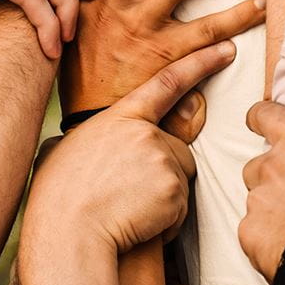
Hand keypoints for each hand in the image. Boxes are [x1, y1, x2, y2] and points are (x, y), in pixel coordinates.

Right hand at [19, 40, 236, 284]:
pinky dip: (164, 220)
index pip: (167, 82)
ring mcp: (162, 160)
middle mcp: (145, 132)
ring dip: (163, 197)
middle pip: (176, 146)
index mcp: (118, 117)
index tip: (226, 51)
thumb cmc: (58, 196)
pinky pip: (180, 208)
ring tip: (126, 209)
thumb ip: (90, 138)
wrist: (68, 233)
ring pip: (179, 178)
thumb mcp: (65, 150)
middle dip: (163, 169)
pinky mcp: (175, 191)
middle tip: (127, 193)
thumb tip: (84, 140)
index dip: (200, 63)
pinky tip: (135, 224)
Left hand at [239, 101, 284, 282]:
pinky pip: (254, 230)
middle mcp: (270, 168)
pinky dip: (267, 235)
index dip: (261, 116)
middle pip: (260, 165)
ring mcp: (257, 200)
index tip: (258, 120)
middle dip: (275, 177)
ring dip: (273, 207)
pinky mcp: (249, 231)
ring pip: (257, 199)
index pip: (266, 115)